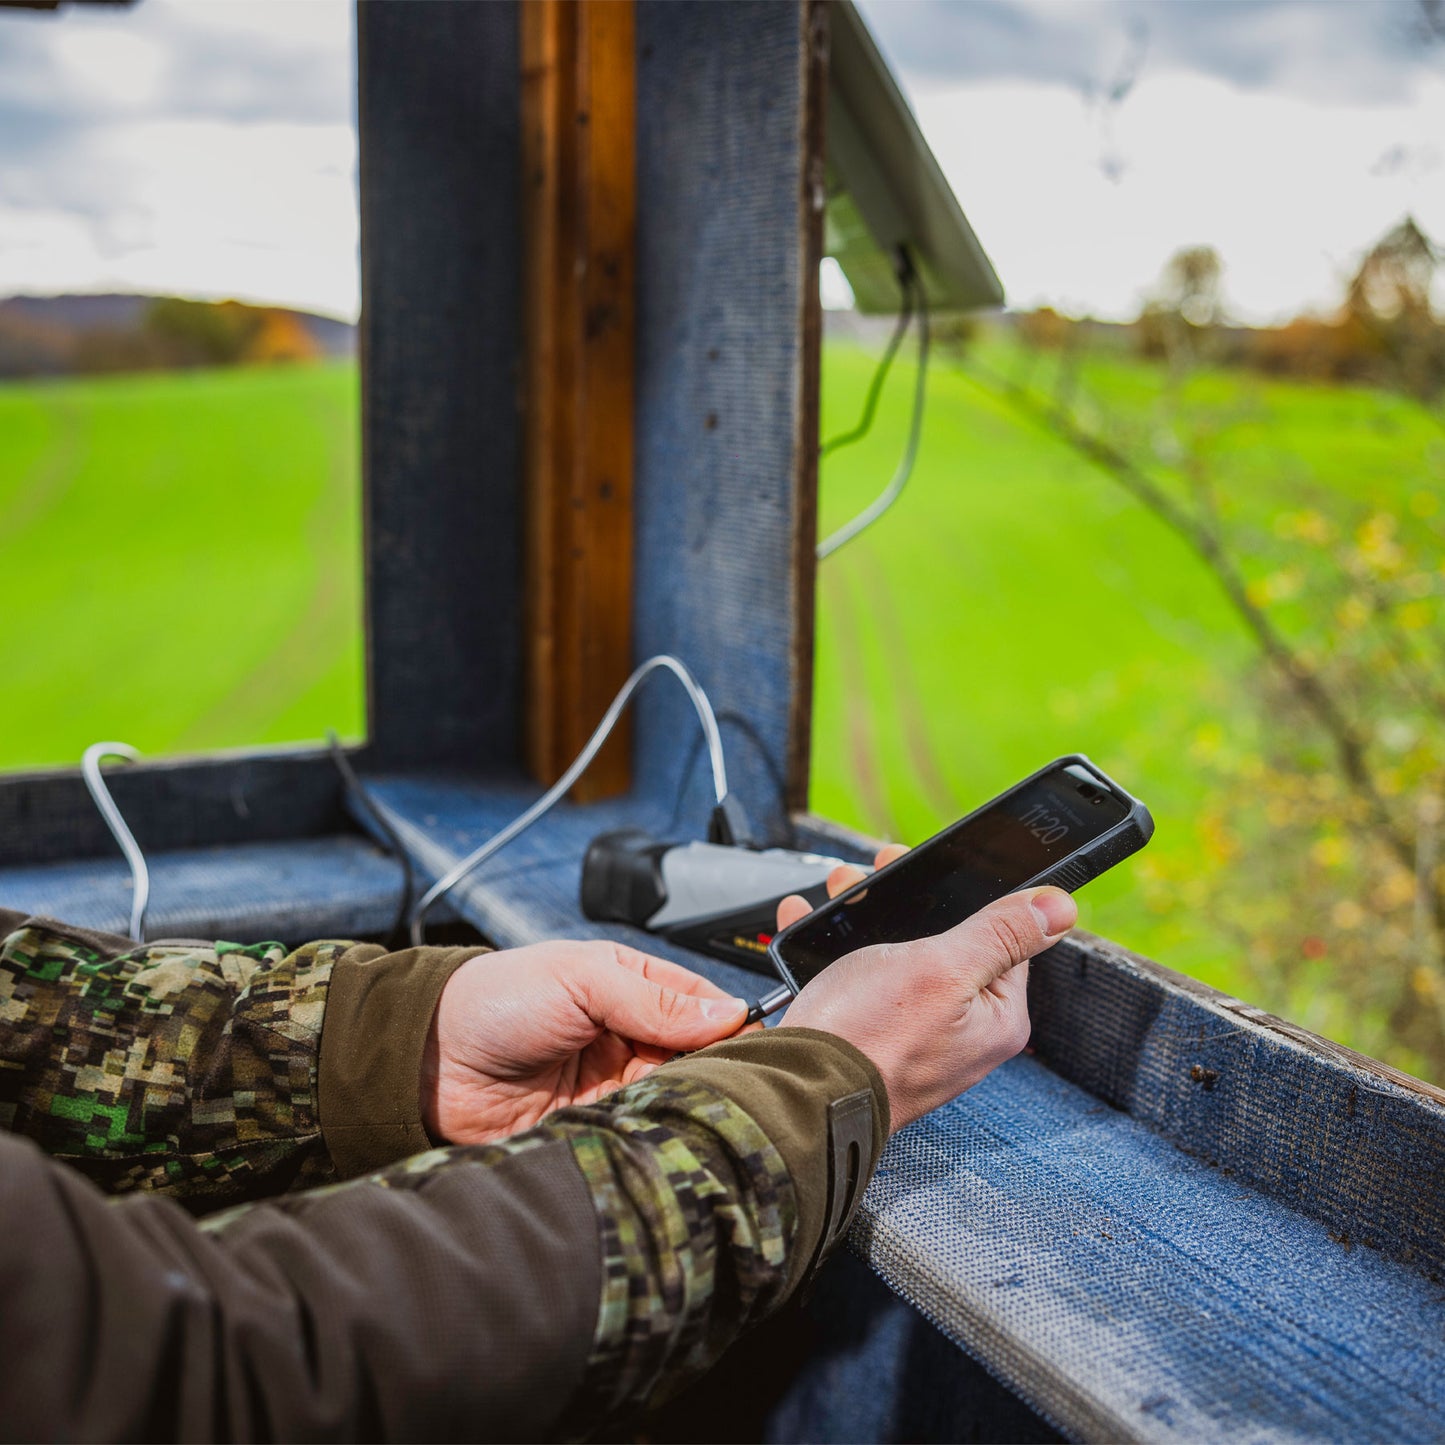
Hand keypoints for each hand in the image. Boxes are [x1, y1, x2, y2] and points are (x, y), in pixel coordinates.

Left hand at [422, 941, 749, 1144]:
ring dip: (684, 1107)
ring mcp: (614, 1088)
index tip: (759, 1047)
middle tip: (733, 1089)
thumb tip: (729, 1012)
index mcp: (633, 988)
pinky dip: (653, 1139)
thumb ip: (654, 999)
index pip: (705, 1007)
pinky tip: (664, 1140)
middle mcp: (631, 1039)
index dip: (733, 1025)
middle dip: (714, 1073)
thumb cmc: (496, 999)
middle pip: (698, 1059)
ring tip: (697, 1114)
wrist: (425, 1060)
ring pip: (674, 1101)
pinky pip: (639, 1138)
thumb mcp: (582, 980)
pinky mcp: (594, 1132)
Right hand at [774, 846, 1075, 1130]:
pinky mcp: (867, 1039)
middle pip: (944, 944)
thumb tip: (1060, 907)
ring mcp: (911, 1038)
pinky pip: (858, 981)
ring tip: (840, 889)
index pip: (1004, 941)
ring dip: (864, 919)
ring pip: (895, 958)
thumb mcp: (945, 968)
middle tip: (875, 872)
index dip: (968, 899)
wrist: (796, 1092)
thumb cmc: (872, 1038)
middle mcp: (958, 1033)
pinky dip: (835, 950)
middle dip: (905, 905)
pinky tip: (812, 924)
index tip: (932, 872)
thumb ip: (1001, 934)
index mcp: (994, 1019)